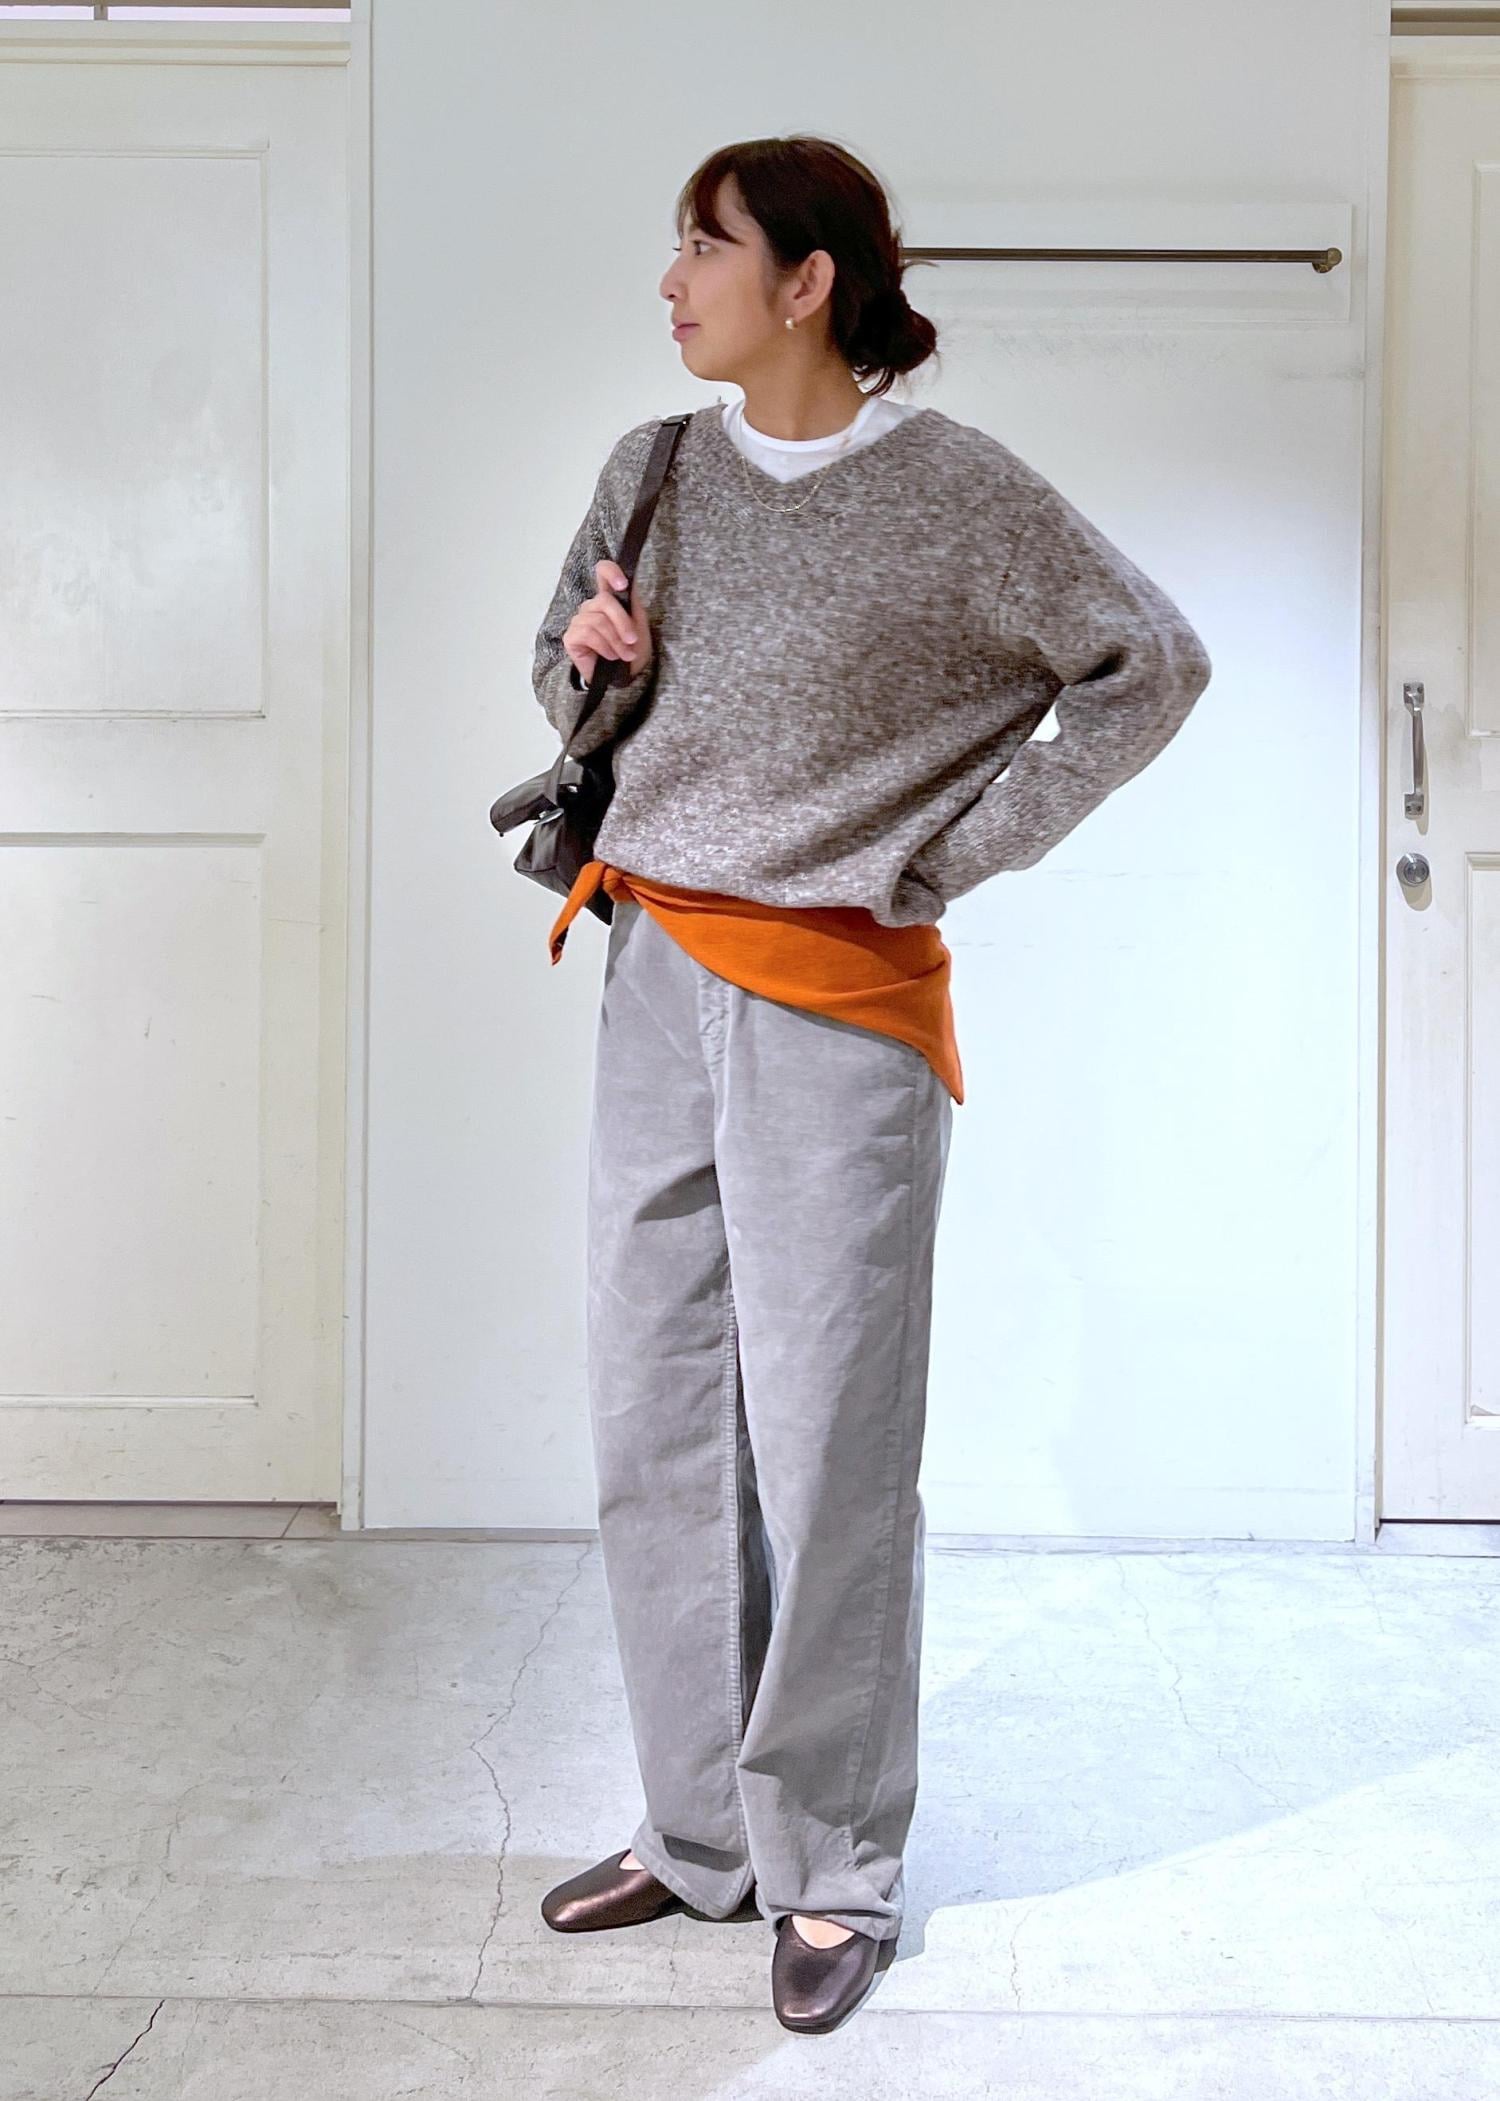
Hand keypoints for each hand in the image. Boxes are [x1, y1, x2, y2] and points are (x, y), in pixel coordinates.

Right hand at [563, 560, 653, 686]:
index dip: (610, 571)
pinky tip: (610, 657)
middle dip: (622, 623)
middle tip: (633, 641)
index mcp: (608, 599)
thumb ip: (632, 601)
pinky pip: (589, 634)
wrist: (625, 677)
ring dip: (616, 641)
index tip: (622, 584)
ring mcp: (579, 621)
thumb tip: (630, 579)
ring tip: (624, 654)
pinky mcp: (571, 638)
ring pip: (598, 621)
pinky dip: (604, 647)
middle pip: (604, 601)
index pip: (602, 572)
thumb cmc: (632, 650)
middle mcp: (591, 607)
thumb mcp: (638, 623)